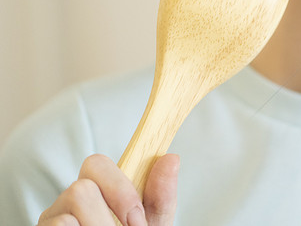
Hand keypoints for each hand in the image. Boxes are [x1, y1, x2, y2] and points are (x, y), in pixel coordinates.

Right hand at [37, 153, 178, 225]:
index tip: (136, 219)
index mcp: (96, 194)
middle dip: (108, 217)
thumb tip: (170, 159)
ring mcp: (51, 224)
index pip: (96, 165)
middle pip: (80, 188)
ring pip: (70, 208)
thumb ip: (160, 198)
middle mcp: (67, 206)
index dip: (119, 188)